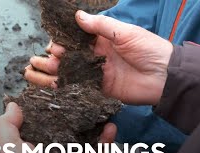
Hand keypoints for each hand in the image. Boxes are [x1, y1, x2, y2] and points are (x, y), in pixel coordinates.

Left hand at [0, 102, 116, 152]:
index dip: (49, 110)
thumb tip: (13, 105)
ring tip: (102, 111)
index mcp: (30, 147)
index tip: (60, 95)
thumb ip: (6, 124)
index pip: (40, 124)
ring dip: (95, 126)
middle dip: (76, 115)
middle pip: (66, 130)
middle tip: (85, 101)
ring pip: (84, 140)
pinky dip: (105, 141)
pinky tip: (111, 127)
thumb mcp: (6, 145)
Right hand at [25, 11, 172, 104]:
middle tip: (41, 61)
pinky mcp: (99, 89)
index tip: (52, 46)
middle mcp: (94, 57)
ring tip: (34, 73)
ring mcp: (95, 74)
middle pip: (67, 57)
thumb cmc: (147, 49)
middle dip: (51, 58)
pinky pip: (78, 87)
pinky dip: (63, 86)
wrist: (165, 76)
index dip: (60, 42)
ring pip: (68, 72)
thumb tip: (77, 16)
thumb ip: (101, 26)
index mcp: (100, 41)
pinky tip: (49, 86)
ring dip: (51, 72)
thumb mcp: (125, 32)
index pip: (74, 39)